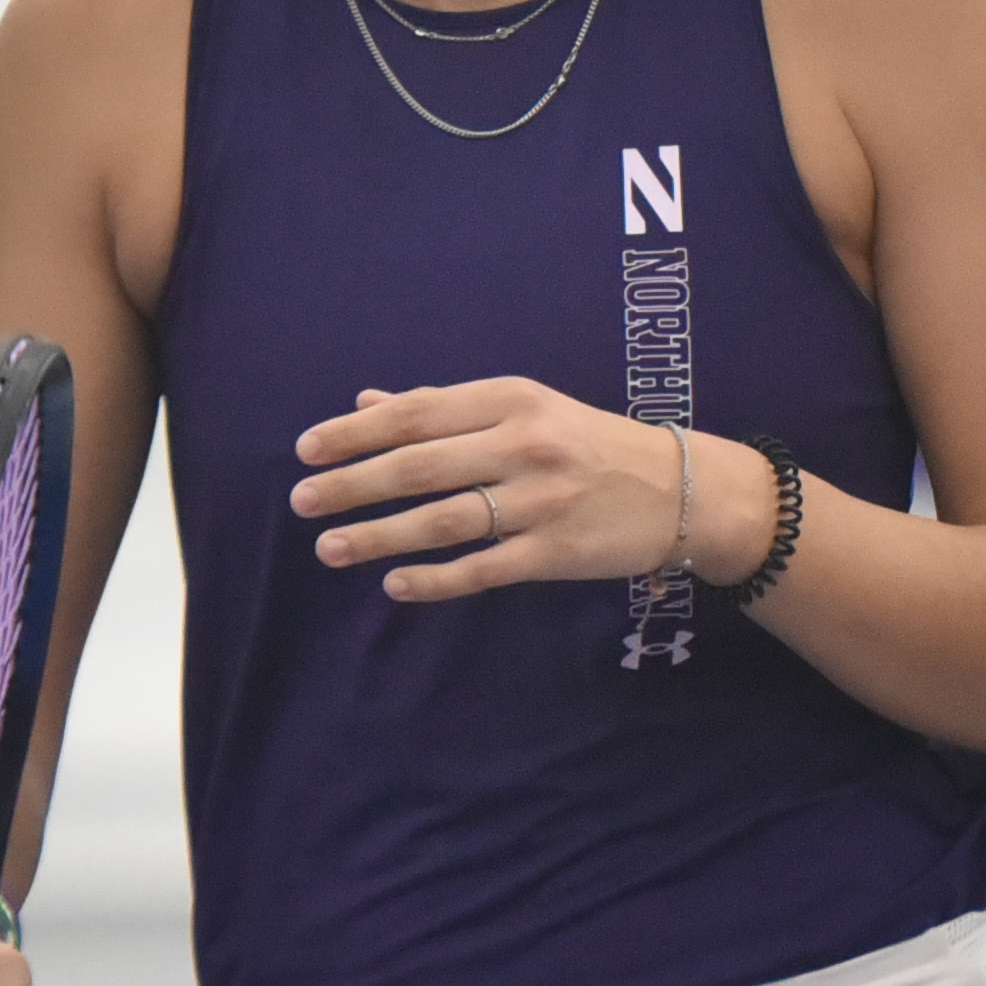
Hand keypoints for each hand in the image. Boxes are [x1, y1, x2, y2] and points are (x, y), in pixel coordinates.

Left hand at [295, 379, 690, 602]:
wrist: (683, 491)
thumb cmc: (590, 443)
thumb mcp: (527, 408)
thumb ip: (446, 408)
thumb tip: (368, 404)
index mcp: (511, 399)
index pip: (416, 413)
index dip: (355, 433)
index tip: (307, 450)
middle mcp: (523, 445)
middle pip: (419, 466)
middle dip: (352, 485)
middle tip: (302, 502)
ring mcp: (540, 501)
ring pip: (442, 520)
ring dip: (379, 535)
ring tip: (329, 548)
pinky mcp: (556, 553)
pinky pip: (482, 568)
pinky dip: (434, 579)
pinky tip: (395, 585)